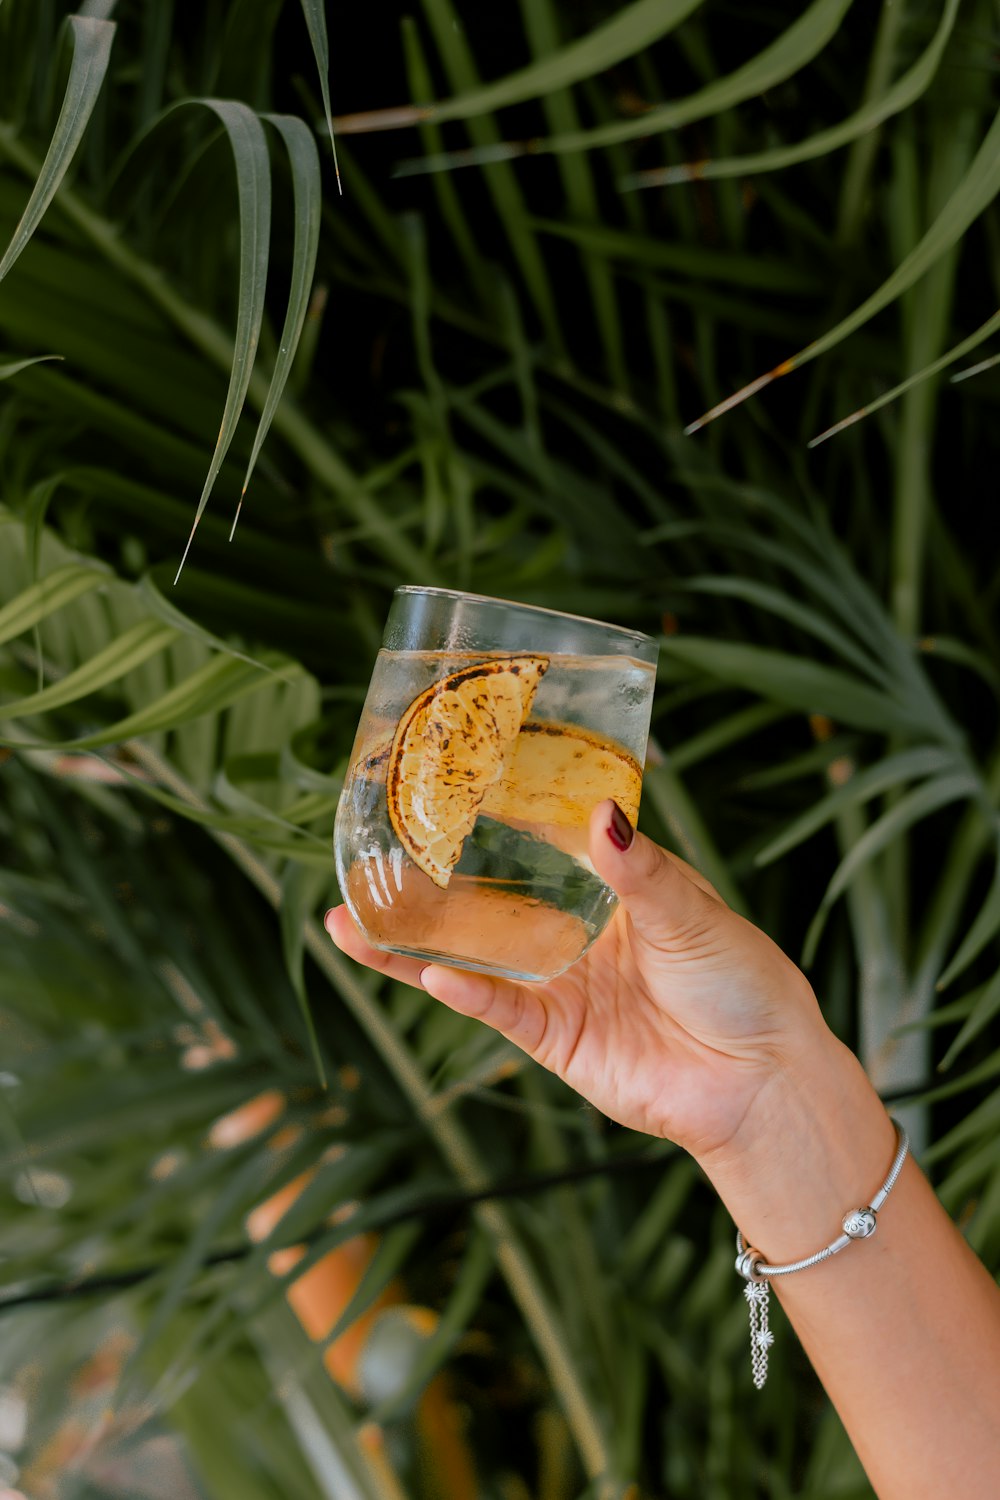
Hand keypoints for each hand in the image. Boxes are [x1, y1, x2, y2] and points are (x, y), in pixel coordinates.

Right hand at [326, 800, 830, 1160]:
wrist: (765, 1082)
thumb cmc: (747, 985)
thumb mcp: (693, 913)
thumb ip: (639, 870)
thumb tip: (602, 812)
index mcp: (609, 890)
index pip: (535, 845)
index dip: (489, 821)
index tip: (438, 788)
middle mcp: (572, 935)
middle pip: (483, 904)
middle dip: (424, 885)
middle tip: (364, 855)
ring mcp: (558, 987)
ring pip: (469, 959)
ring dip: (411, 945)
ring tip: (348, 921)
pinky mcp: (555, 1039)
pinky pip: (499, 1012)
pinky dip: (464, 994)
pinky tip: (428, 975)